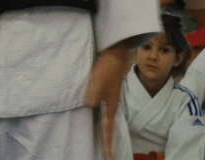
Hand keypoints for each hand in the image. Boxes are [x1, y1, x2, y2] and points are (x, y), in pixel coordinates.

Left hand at [84, 39, 131, 158]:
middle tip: (108, 154)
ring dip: (105, 131)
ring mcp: (110, 98)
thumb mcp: (96, 85)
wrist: (115, 55)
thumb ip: (92, 98)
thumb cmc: (107, 70)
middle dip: (108, 141)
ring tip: (104, 141)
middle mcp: (112, 105)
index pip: (108, 130)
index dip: (107, 143)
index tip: (108, 156)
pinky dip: (102, 119)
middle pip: (109, 127)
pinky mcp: (107, 91)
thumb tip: (89, 106)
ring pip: (107, 119)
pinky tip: (99, 118)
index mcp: (111, 107)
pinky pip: (104, 110)